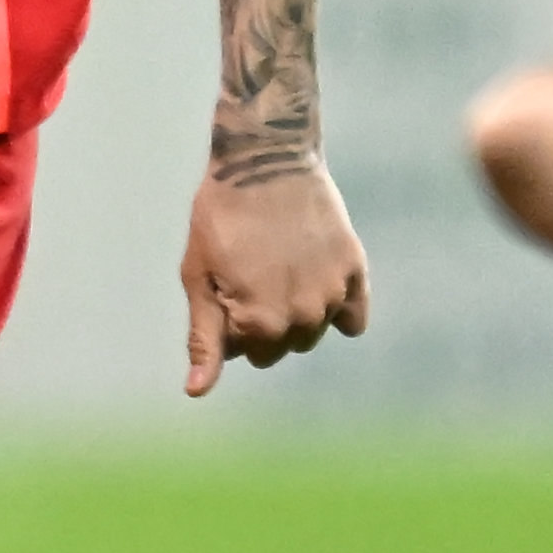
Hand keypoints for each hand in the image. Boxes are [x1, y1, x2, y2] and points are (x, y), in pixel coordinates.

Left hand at [182, 155, 369, 390]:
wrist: (264, 159)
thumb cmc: (220, 218)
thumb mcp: (199, 278)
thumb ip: (204, 339)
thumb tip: (197, 392)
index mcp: (262, 324)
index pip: (254, 354)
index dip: (237, 324)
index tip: (229, 287)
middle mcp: (305, 316)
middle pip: (286, 346)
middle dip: (268, 323)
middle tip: (253, 274)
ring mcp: (334, 292)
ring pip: (317, 330)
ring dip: (299, 312)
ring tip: (279, 266)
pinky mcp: (355, 268)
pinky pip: (353, 317)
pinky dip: (339, 308)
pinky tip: (316, 277)